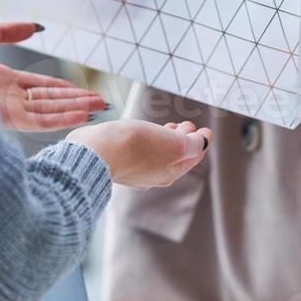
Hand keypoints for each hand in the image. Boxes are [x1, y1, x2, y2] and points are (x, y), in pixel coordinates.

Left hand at [0, 22, 108, 130]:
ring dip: (74, 110)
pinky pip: (37, 120)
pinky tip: (79, 113)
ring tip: (99, 108)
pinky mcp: (0, 120)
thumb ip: (6, 31)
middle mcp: (3, 99)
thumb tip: (36, 26)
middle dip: (75, 102)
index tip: (84, 91)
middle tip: (102, 102)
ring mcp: (2, 110)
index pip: (38, 88)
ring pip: (47, 112)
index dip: (62, 89)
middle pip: (47, 102)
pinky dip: (60, 117)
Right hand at [65, 119, 211, 189]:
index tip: (206, 129)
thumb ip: (191, 144)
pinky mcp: (120, 163)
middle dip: (185, 139)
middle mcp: (153, 176)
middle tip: (187, 124)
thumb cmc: (133, 147)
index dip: (201, 142)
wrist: (94, 152)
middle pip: (176, 157)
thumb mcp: (171, 143)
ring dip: (167, 139)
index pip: (192, 157)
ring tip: (169, 125)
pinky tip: (144, 133)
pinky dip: (150, 142)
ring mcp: (135, 171)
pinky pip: (141, 153)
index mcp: (169, 173)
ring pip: (159, 155)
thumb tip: (204, 142)